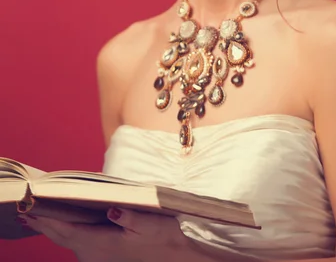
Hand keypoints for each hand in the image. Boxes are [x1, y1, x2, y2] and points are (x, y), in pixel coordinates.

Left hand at [22, 207, 189, 261]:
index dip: (46, 220)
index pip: (66, 231)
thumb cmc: (166, 237)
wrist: (181, 256)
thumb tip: (111, 211)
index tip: (29, 209)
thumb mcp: (151, 224)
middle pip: (63, 238)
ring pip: (70, 242)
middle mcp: (97, 254)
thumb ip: (129, 217)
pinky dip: (68, 233)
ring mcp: (101, 257)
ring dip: (55, 229)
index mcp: (103, 244)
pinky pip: (79, 244)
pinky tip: (67, 225)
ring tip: (40, 216)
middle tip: (25, 212)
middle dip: (44, 225)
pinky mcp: (106, 255)